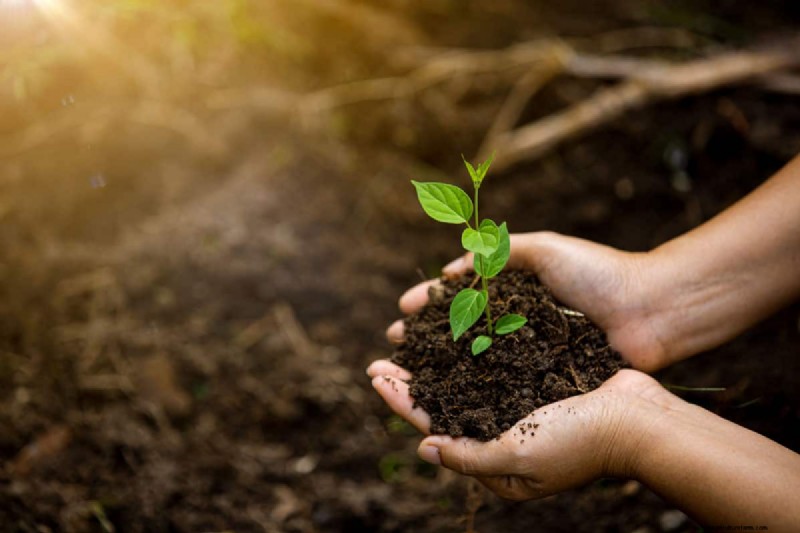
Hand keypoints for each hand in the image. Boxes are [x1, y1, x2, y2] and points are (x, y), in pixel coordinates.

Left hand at [367, 360, 673, 499]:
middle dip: (411, 381)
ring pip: (464, 383)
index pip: (434, 428)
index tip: (376, 375)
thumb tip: (425, 447)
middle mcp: (502, 436)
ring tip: (411, 341)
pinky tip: (455, 332)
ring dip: (436, 363)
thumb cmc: (579, 441)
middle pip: (444, 405)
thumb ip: (469, 456)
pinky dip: (470, 350)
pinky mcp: (536, 383)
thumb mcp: (517, 458)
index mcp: (495, 462)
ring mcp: (519, 409)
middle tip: (382, 357)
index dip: (402, 401)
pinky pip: (493, 366)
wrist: (638, 418)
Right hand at [388, 231, 668, 371]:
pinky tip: (447, 398)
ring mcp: (529, 355)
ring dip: (439, 369)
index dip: (430, 303)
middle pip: (459, 332)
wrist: (652, 311)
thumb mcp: (543, 250)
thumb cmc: (600, 273)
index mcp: (514, 291)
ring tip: (408, 375)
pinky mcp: (545, 381)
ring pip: (475, 363)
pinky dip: (473, 391)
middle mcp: (516, 325)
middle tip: (393, 347)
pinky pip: (503, 386)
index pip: (461, 296)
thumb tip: (450, 271)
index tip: (403, 310)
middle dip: (424, 339)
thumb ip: (496, 253)